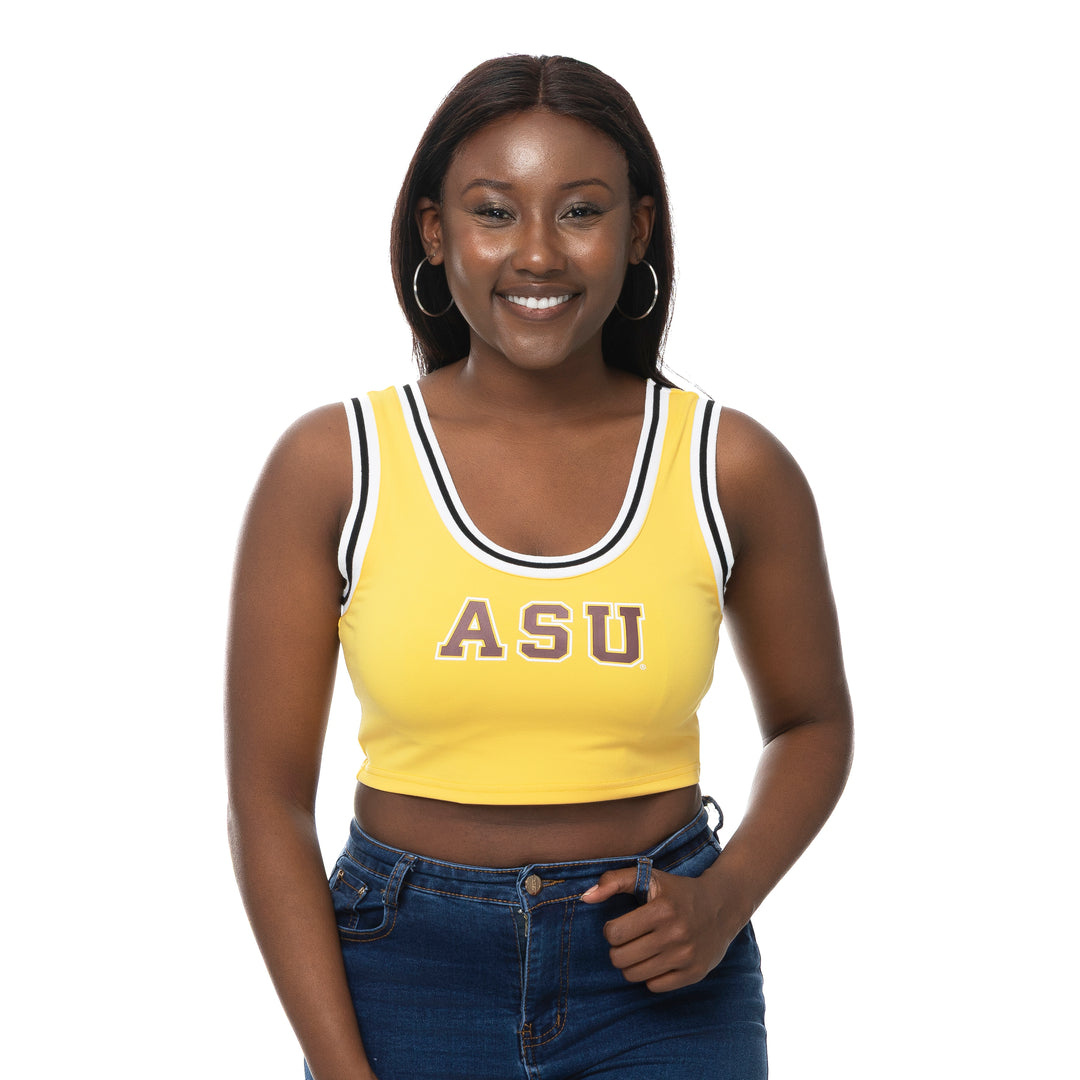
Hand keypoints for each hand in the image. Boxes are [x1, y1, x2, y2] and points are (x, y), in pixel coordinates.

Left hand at [581, 865, 741, 992]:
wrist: (722, 905)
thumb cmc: (676, 891)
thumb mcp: (648, 876)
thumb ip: (614, 880)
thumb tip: (585, 897)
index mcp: (662, 908)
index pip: (615, 933)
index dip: (611, 930)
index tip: (620, 925)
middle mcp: (676, 933)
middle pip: (621, 958)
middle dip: (618, 950)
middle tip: (628, 940)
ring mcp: (686, 956)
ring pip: (634, 975)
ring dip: (631, 964)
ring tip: (640, 950)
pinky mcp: (694, 973)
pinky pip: (654, 986)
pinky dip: (650, 975)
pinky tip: (658, 960)